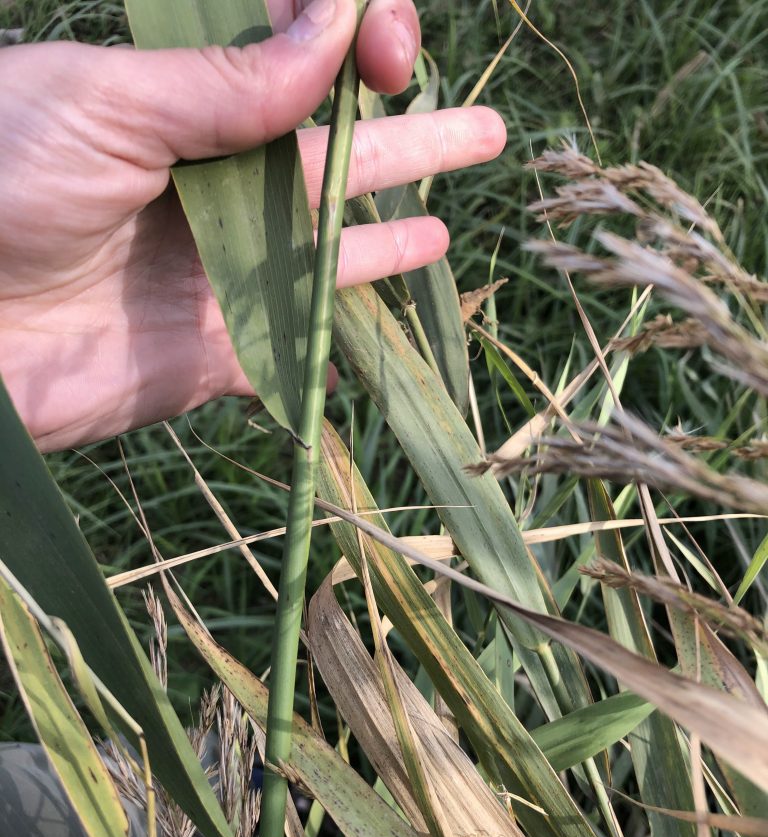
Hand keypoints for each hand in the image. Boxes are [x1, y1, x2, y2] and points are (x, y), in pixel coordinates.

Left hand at [0, 0, 505, 451]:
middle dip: (403, 135)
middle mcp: (207, 186)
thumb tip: (334, 34)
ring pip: (329, 241)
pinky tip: (398, 293)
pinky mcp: (220, 352)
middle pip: (327, 153)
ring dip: (391, 224)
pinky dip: (347, 320)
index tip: (386, 49)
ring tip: (454, 207)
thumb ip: (227, 82)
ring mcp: (219, 271)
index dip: (347, 48)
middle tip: (480, 128)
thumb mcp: (107, 103)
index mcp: (175, 108)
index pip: (286, 65)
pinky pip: (300, 338)